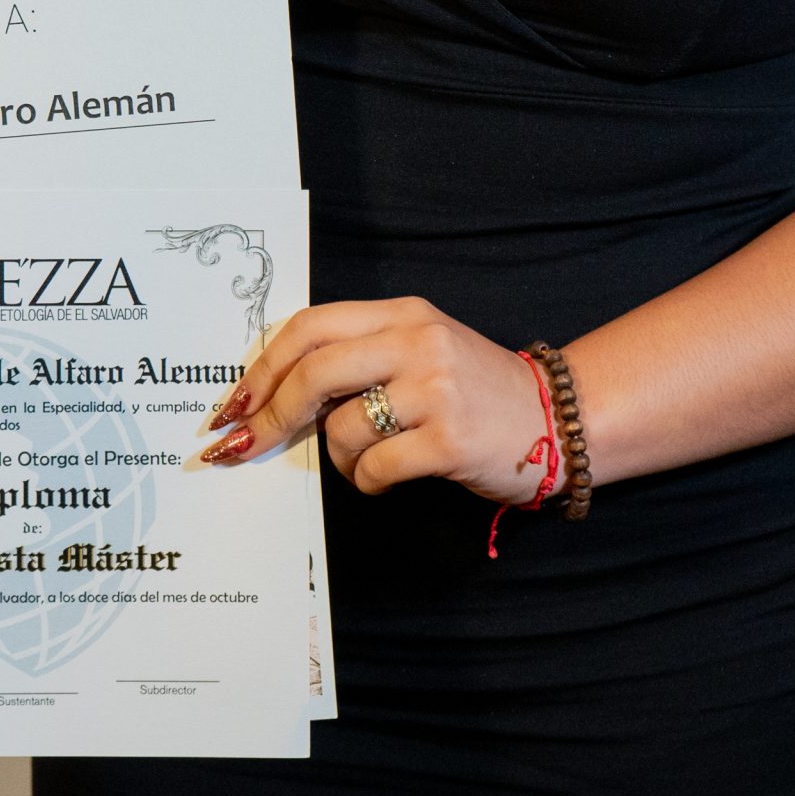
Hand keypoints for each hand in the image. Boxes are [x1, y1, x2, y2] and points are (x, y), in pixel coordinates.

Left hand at [199, 296, 550, 502]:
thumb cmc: (476, 391)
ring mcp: (436, 390)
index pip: (310, 326)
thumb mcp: (421, 349)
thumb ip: (360, 355)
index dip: (263, 366)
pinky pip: (374, 468)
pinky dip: (367, 482)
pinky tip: (387, 479)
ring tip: (366, 463)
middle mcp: (418, 341)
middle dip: (270, 414)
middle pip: (313, 371)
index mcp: (404, 313)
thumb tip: (276, 394)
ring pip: (341, 427)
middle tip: (247, 443)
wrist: (559, 418)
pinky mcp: (449, 441)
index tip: (235, 402)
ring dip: (337, 458)